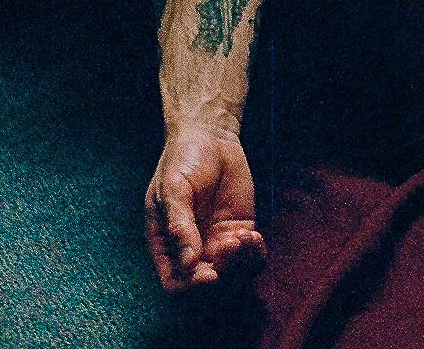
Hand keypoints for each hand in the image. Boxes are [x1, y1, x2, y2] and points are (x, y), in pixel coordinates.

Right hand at [146, 128, 265, 292]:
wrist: (210, 137)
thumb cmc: (183, 160)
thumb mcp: (173, 188)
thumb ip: (179, 224)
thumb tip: (188, 262)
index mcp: (167, 244)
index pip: (174, 283)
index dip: (190, 286)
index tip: (209, 272)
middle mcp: (192, 249)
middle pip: (206, 281)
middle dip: (222, 270)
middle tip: (231, 243)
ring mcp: (216, 241)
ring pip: (231, 274)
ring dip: (241, 264)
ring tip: (244, 236)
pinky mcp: (238, 230)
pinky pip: (250, 258)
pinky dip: (255, 256)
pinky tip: (254, 235)